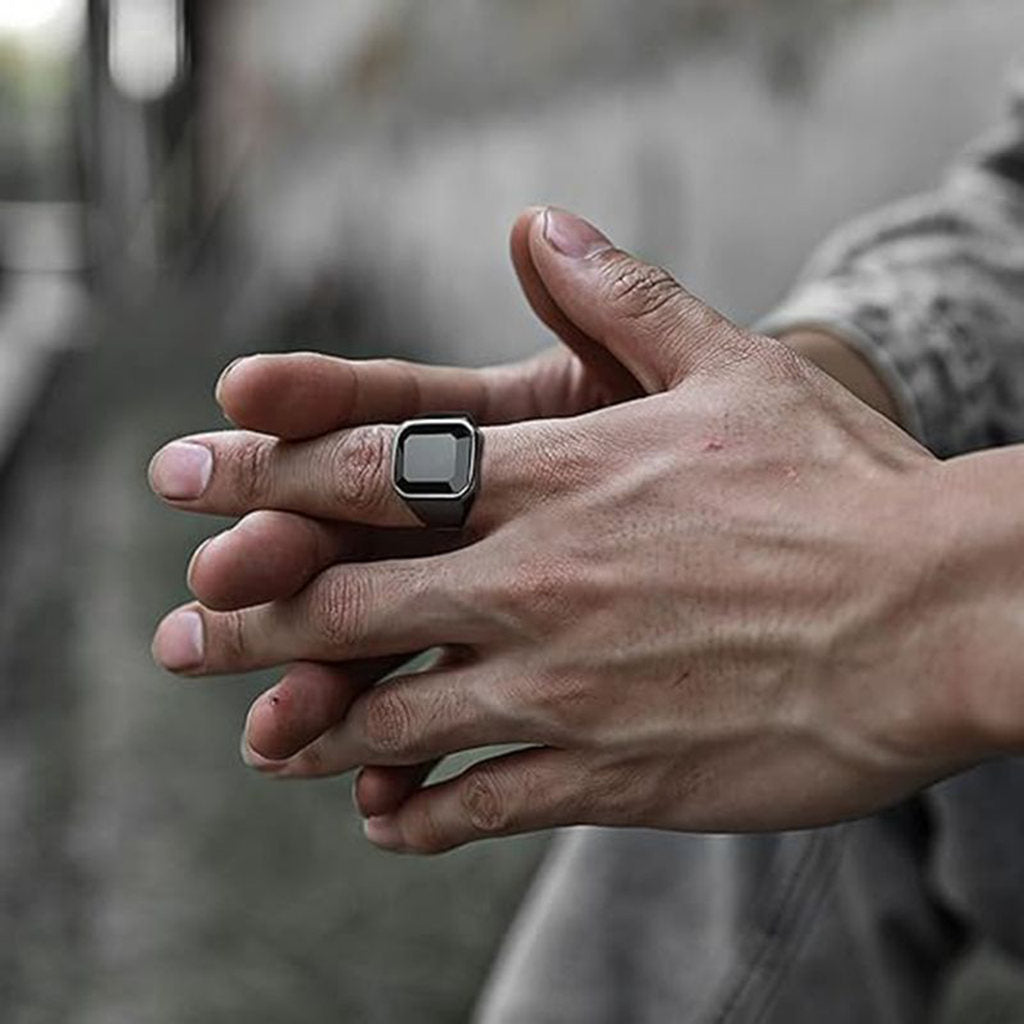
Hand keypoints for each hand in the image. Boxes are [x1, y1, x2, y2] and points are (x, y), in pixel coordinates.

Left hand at [151, 208, 986, 852]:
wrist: (939, 614)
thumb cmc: (842, 487)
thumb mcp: (732, 367)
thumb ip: (622, 299)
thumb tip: (540, 225)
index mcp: (558, 479)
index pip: (372, 470)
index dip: (267, 475)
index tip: (189, 484)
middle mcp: (539, 581)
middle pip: (351, 600)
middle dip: (257, 615)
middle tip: (182, 631)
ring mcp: (566, 686)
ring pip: (397, 714)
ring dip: (317, 725)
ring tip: (261, 738)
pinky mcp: (611, 774)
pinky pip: (478, 801)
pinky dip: (418, 809)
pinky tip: (383, 814)